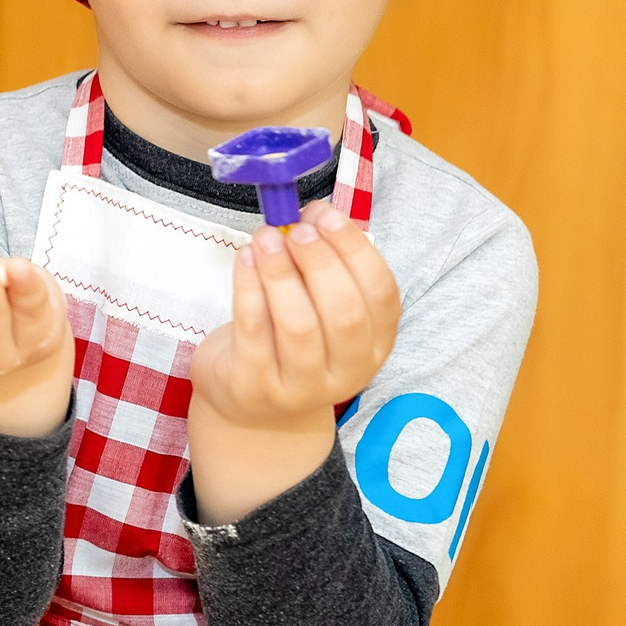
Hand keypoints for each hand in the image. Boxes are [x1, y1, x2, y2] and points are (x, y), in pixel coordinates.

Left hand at [187, 199, 399, 522]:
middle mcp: (347, 372)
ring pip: (299, 325)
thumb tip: (315, 213)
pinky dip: (248, 288)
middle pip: (344, 314)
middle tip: (296, 230)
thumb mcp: (321, 311)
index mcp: (376, 345)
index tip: (327, 216)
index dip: (356, 250)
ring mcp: (301, 386)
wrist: (252, 411)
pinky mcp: (255, 387)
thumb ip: (325, 268)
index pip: (382, 295)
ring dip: (281, 273)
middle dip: (321, 263)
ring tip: (264, 238)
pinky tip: (244, 259)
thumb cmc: (290, 343)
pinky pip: (253, 330)